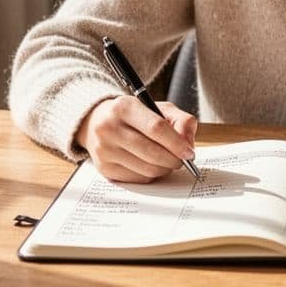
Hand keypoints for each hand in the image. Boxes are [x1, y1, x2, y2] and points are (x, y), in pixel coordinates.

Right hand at [75, 96, 197, 182]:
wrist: (96, 123)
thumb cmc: (134, 116)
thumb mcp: (158, 108)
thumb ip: (181, 120)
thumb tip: (188, 143)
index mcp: (124, 107)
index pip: (156, 128)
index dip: (177, 143)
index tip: (189, 152)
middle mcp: (109, 128)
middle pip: (152, 152)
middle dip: (174, 160)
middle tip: (182, 160)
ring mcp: (104, 150)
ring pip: (147, 169)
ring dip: (164, 169)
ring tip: (167, 161)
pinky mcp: (104, 168)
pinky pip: (138, 179)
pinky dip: (151, 175)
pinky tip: (151, 165)